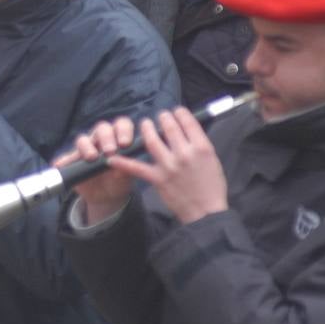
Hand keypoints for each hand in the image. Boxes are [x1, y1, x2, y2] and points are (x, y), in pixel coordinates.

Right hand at [61, 117, 138, 224]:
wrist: (106, 196)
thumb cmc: (119, 181)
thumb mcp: (125, 178)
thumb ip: (124, 171)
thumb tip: (119, 171)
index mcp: (118, 139)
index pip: (121, 125)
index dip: (123, 130)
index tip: (125, 144)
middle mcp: (101, 140)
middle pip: (102, 128)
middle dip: (106, 137)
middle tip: (110, 151)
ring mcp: (86, 149)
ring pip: (83, 139)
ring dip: (86, 146)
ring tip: (91, 158)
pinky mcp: (73, 161)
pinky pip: (66, 158)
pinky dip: (63, 160)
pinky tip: (59, 165)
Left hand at [108, 108, 227, 224]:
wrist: (206, 212)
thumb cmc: (212, 186)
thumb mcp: (212, 160)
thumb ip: (199, 145)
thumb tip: (186, 130)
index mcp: (202, 148)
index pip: (188, 122)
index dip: (179, 113)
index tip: (176, 111)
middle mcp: (185, 154)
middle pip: (169, 127)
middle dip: (163, 117)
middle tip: (160, 116)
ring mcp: (169, 166)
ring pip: (151, 140)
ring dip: (146, 128)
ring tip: (144, 124)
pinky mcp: (157, 178)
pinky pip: (137, 167)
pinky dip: (123, 162)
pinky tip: (112, 157)